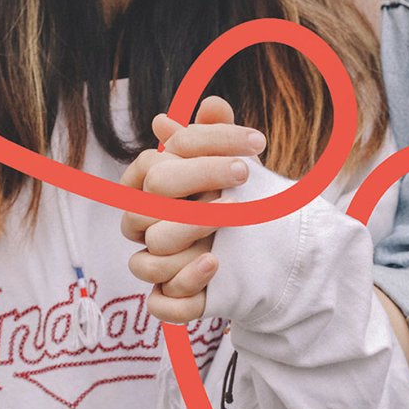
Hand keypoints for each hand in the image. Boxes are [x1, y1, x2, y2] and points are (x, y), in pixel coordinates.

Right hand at [122, 96, 265, 322]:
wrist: (262, 258)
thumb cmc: (236, 206)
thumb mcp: (233, 171)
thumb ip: (219, 140)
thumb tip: (213, 105)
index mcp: (150, 193)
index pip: (153, 162)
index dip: (199, 148)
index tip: (253, 144)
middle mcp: (146, 229)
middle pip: (147, 203)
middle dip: (196, 182)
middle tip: (243, 172)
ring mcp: (157, 266)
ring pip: (146, 258)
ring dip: (191, 234)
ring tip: (234, 217)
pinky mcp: (171, 300)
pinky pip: (162, 303)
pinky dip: (185, 285)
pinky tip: (216, 264)